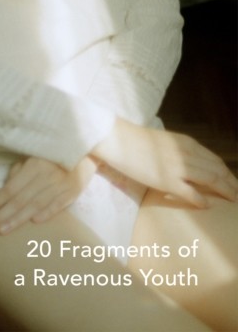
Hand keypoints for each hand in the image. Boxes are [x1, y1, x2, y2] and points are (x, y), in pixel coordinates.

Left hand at [0, 155, 97, 235]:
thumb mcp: (33, 155)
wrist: (86, 147)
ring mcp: (61, 183)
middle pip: (20, 200)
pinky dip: (48, 213)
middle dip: (0, 216)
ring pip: (36, 205)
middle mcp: (46, 174)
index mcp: (34, 165)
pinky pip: (59, 204)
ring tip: (1, 231)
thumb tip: (6, 187)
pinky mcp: (74, 190)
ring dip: (18, 219)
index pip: (10, 188)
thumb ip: (19, 170)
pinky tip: (34, 223)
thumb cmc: (53, 152)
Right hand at [92, 119, 237, 207]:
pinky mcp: (167, 181)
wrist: (118, 139)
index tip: (234, 183)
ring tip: (233, 201)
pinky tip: (206, 205)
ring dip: (225, 192)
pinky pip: (191, 193)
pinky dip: (201, 200)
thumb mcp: (165, 142)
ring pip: (211, 180)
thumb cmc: (136, 141)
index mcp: (187, 143)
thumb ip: (179, 152)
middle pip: (218, 171)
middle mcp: (187, 154)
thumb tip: (191, 165)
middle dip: (232, 185)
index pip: (215, 160)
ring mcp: (178, 168)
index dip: (228, 174)